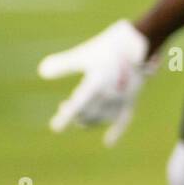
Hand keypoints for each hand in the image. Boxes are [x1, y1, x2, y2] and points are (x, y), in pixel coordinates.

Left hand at [37, 20, 153, 146]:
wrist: (141, 42)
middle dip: (75, 114)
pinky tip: (108, 142)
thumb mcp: (85, 53)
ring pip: (103, 118)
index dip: (66, 116)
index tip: (56, 128)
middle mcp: (110, 94)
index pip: (78, 104)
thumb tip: (42, 72)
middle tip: (63, 106)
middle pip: (89, 113)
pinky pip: (124, 119)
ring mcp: (123, 98)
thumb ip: (64, 64)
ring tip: (80, 116)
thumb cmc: (110, 45)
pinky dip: (116, 132)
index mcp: (97, 82)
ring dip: (90, 120)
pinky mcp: (132, 99)